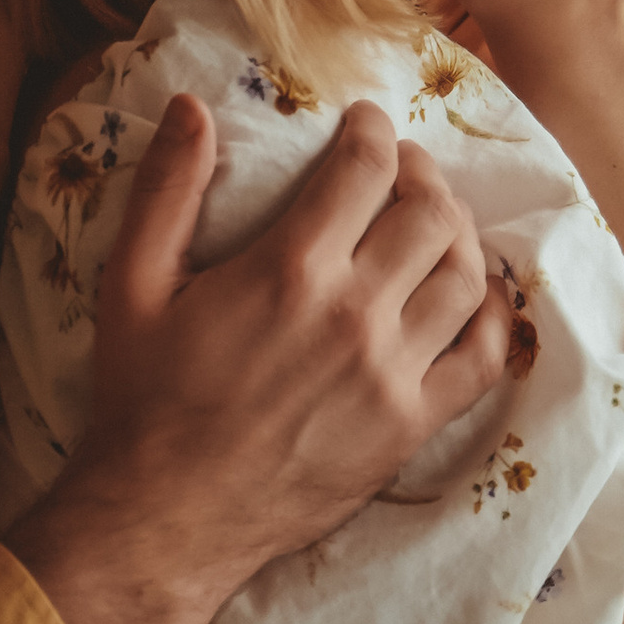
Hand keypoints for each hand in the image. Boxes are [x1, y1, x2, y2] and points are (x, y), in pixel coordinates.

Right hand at [10, 93, 507, 623]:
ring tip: (434, 224)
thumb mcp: (131, 285)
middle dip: (421, 174)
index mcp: (290, 270)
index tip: (367, 125)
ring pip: (466, 276)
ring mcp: (392, 373)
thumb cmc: (143, 400)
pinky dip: (493, 316)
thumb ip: (166, 190)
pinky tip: (475, 296)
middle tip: (402, 171)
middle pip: (429, 214)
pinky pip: (485, 357)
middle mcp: (355, 314)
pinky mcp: (412, 425)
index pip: (365, 169)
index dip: (373, 132)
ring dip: (459, 235)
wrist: (166, 518)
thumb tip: (190, 105)